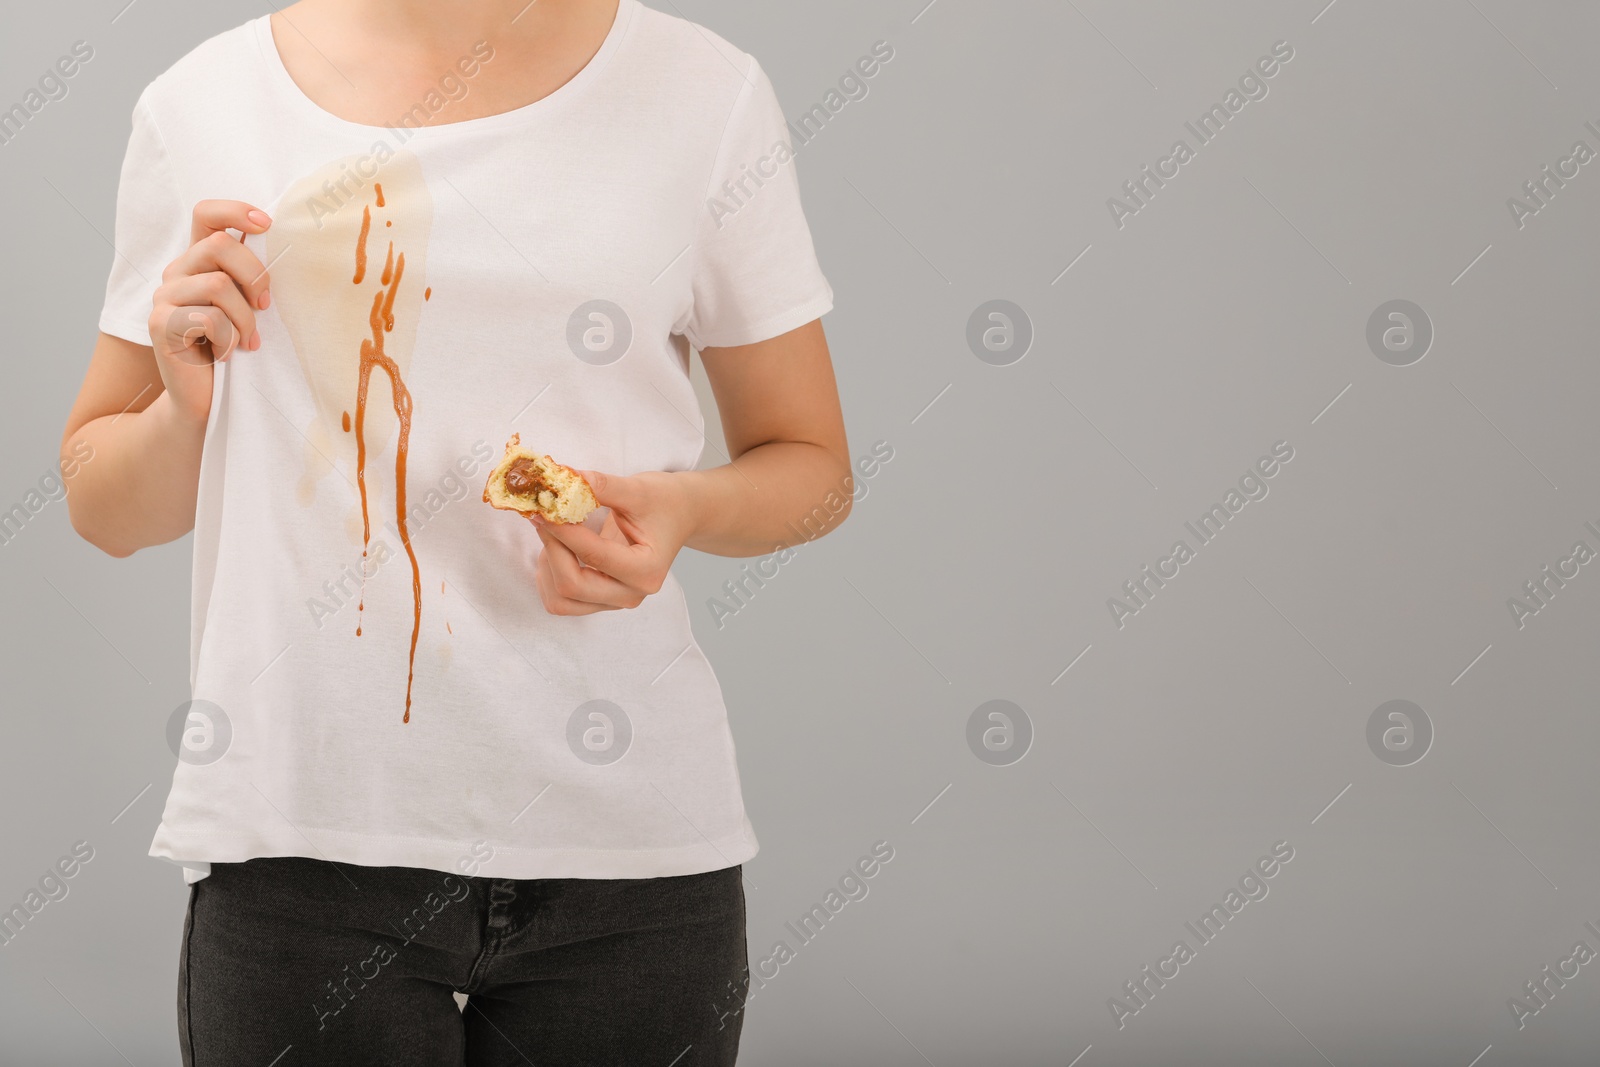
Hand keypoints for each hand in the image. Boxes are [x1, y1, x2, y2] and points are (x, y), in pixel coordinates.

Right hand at [147, 200, 273, 424]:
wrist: (204, 398)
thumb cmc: (234, 350)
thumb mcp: (248, 307)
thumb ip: (251, 278)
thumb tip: (280, 248)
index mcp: (199, 261)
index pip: (207, 214)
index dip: (235, 211)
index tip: (267, 225)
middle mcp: (177, 272)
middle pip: (220, 246)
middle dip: (255, 276)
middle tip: (266, 307)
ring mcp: (164, 296)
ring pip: (217, 284)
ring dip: (244, 317)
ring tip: (247, 341)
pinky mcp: (160, 323)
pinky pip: (208, 318)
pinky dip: (228, 339)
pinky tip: (225, 355)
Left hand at [529, 470, 696, 615]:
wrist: (679, 514)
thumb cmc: (664, 502)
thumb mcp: (637, 489)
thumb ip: (599, 486)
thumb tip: (561, 480)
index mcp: (646, 570)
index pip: (593, 555)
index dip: (562, 530)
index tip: (543, 507)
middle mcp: (631, 593)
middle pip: (572, 585)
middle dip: (551, 548)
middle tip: (543, 516)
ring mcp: (615, 600)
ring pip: (561, 599)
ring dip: (547, 566)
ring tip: (553, 533)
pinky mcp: (601, 600)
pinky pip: (561, 601)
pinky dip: (549, 576)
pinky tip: (557, 549)